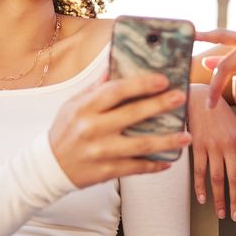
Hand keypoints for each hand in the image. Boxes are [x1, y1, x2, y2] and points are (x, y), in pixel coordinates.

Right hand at [50, 74, 191, 187]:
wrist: (49, 167)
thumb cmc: (65, 130)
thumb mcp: (73, 105)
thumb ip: (96, 88)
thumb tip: (114, 64)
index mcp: (85, 108)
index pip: (116, 91)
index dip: (141, 84)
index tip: (163, 79)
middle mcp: (93, 129)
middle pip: (132, 115)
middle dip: (160, 105)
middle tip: (181, 97)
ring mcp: (100, 152)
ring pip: (140, 146)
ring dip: (167, 141)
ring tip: (187, 136)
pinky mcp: (106, 171)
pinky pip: (136, 168)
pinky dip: (154, 166)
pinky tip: (169, 161)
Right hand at [188, 84, 235, 221]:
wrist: (200, 99)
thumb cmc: (222, 116)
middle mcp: (230, 145)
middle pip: (235, 178)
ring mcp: (213, 146)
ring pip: (217, 178)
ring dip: (219, 198)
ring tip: (221, 212)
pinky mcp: (197, 146)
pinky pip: (200, 171)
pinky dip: (201, 187)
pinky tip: (203, 199)